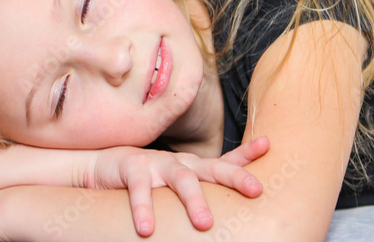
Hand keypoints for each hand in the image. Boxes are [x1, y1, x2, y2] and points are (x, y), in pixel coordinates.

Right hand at [87, 135, 268, 236]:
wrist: (105, 164)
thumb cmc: (150, 177)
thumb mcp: (179, 181)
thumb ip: (203, 187)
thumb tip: (234, 202)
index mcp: (194, 167)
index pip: (225, 161)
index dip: (247, 154)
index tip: (268, 144)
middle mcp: (181, 163)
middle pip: (212, 168)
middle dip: (235, 177)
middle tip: (255, 191)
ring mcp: (157, 164)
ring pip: (182, 180)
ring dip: (194, 200)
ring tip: (205, 224)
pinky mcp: (132, 169)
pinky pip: (140, 190)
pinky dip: (144, 209)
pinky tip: (147, 229)